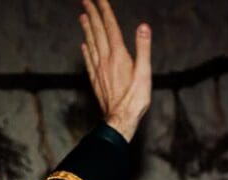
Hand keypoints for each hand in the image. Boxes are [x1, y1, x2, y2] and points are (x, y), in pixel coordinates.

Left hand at [80, 0, 150, 141]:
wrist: (119, 120)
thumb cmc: (135, 100)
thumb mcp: (145, 73)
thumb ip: (143, 48)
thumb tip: (143, 27)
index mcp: (118, 55)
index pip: (110, 27)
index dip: (104, 10)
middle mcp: (105, 60)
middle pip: (97, 31)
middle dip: (92, 13)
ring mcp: (98, 70)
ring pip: (91, 43)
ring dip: (87, 28)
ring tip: (82, 16)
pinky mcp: (96, 80)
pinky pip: (89, 60)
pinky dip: (86, 49)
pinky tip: (83, 44)